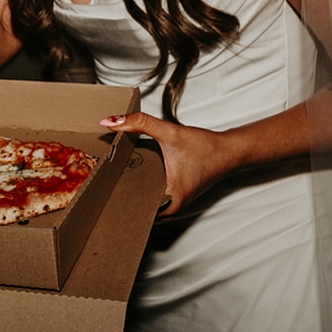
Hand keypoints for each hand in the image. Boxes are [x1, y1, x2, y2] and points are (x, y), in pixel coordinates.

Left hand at [102, 112, 234, 217]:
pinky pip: (157, 199)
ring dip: (135, 193)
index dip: (117, 200)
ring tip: (114, 181)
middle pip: (140, 207)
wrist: (231, 150)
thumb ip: (138, 123)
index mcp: (171, 199)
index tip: (101, 191)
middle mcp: (174, 206)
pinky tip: (136, 176)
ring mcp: (178, 203)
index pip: (136, 208)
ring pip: (149, 204)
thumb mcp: (168, 132)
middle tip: (102, 185)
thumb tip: (109, 122)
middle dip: (123, 196)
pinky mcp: (180, 196)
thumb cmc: (205, 146)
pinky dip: (146, 190)